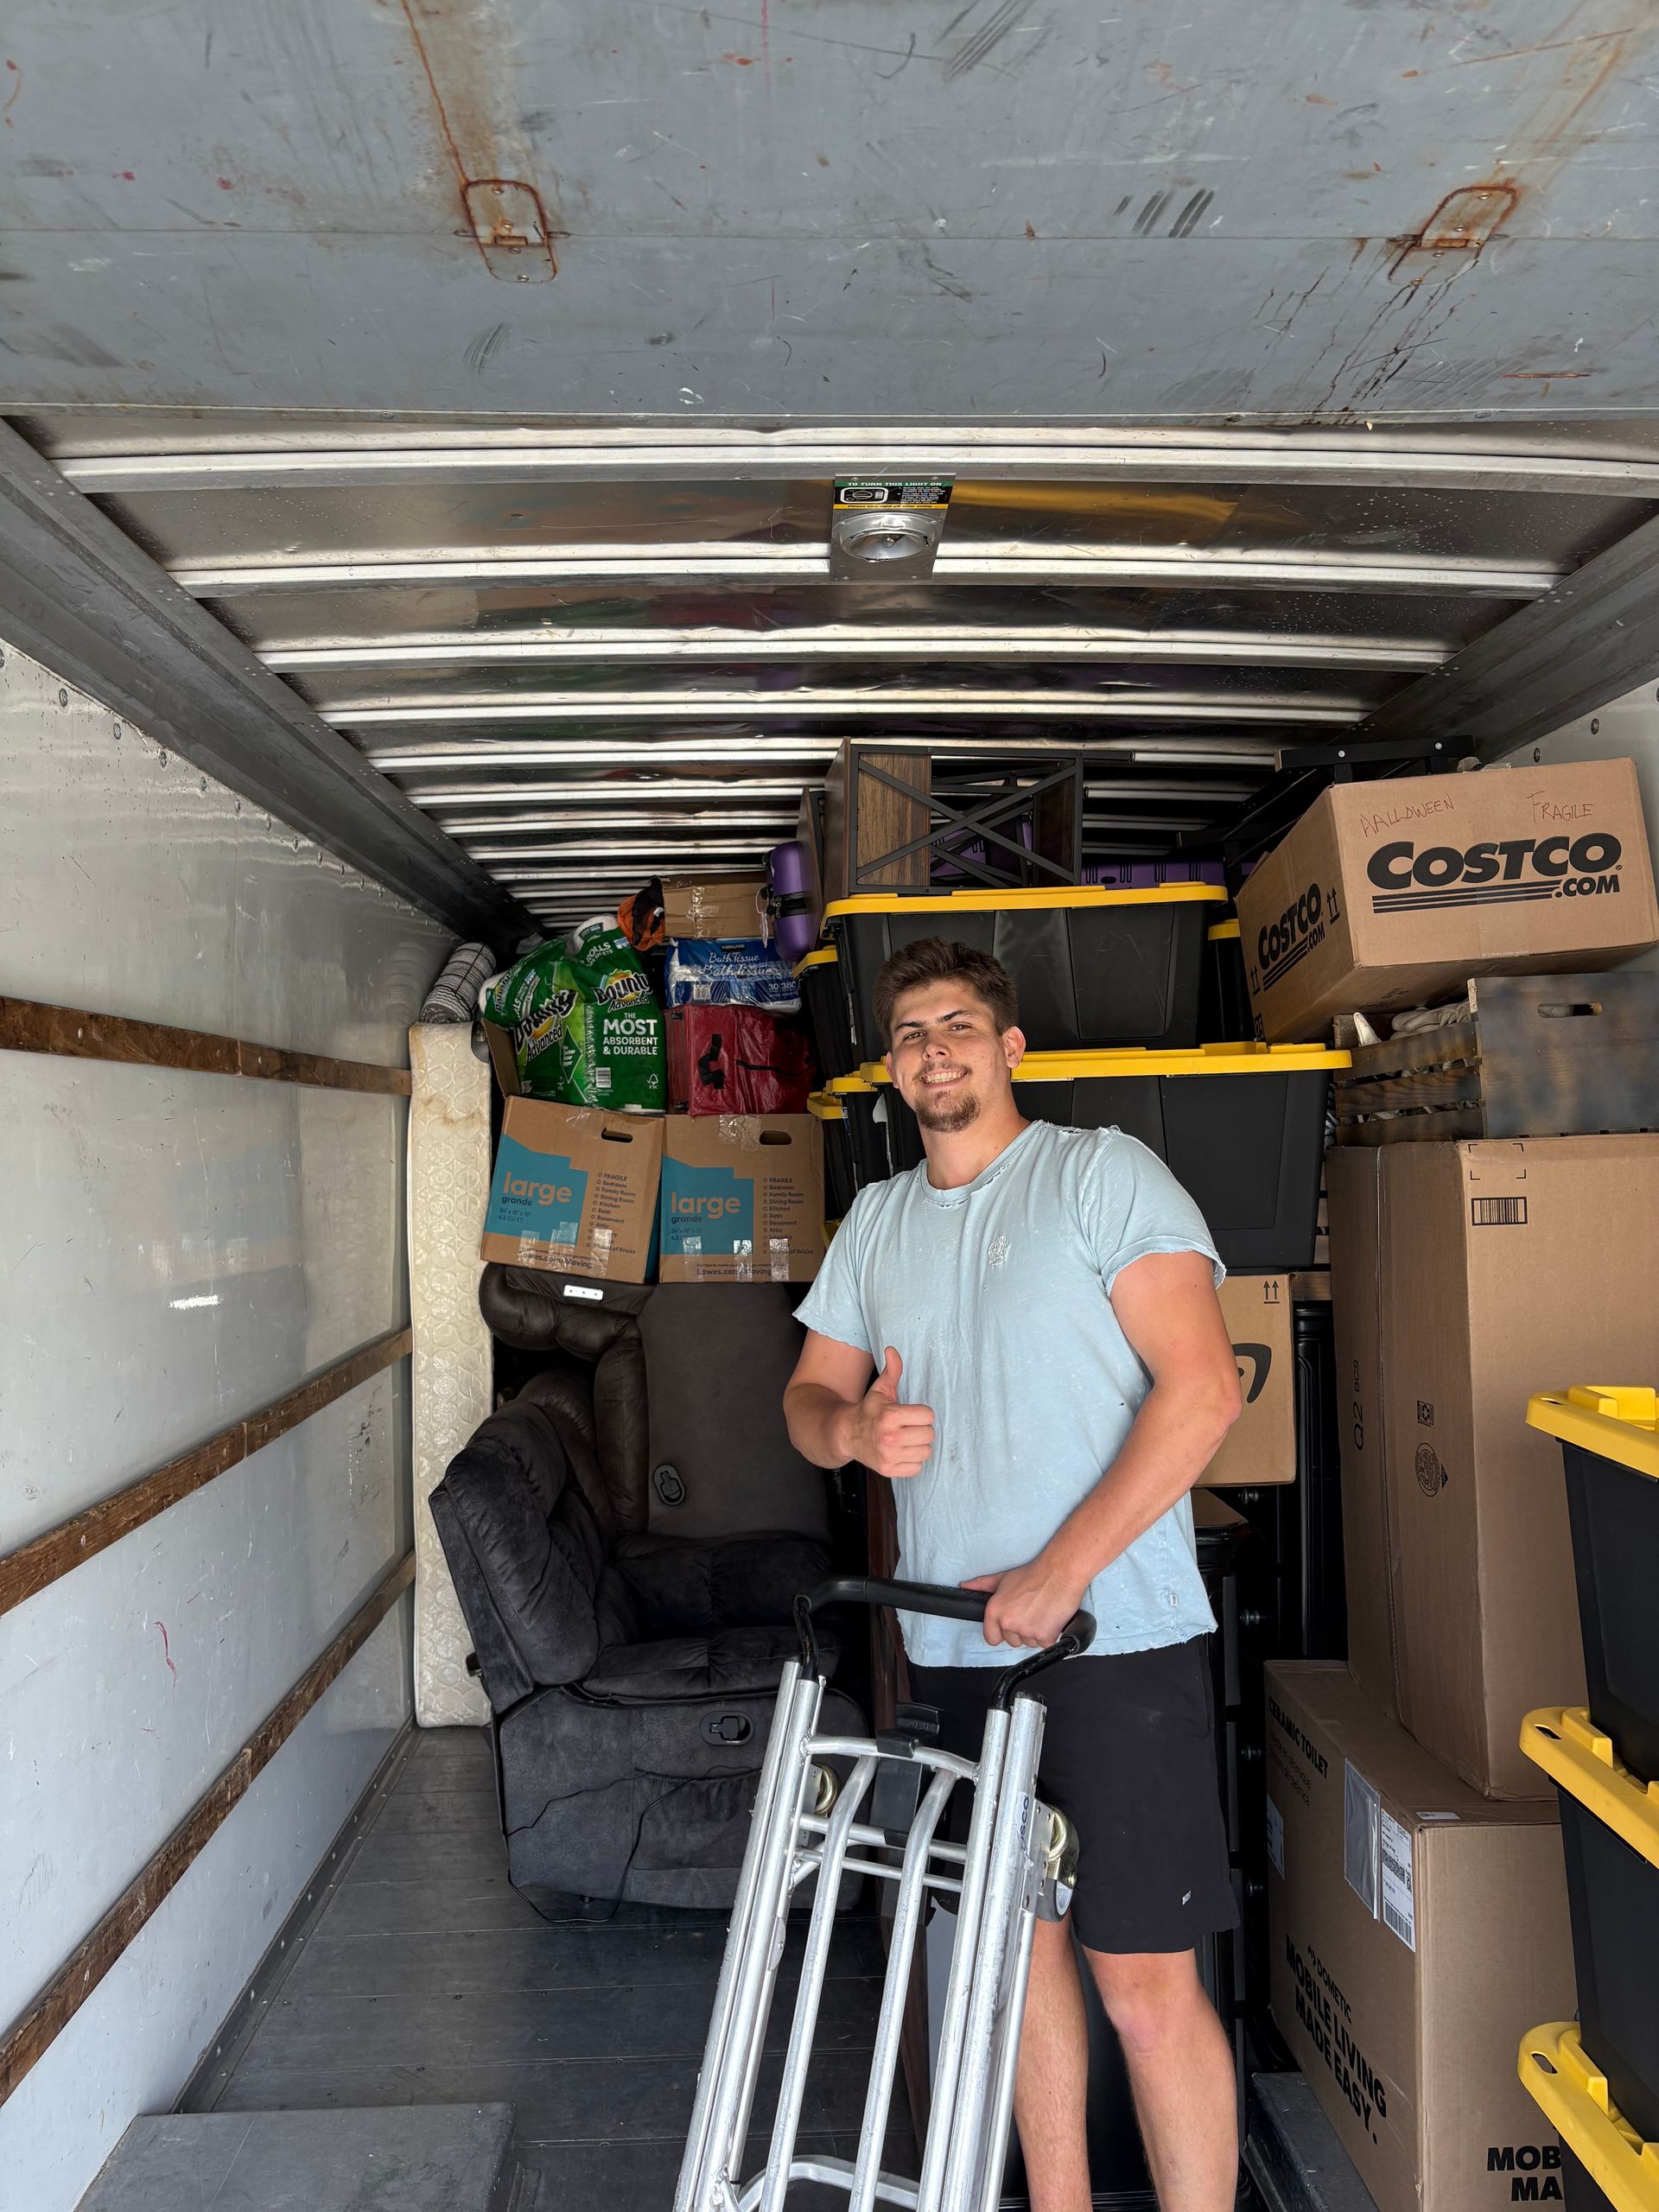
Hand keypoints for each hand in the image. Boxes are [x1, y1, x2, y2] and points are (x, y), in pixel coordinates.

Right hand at [843, 1347, 934, 1479]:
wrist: (846, 1435)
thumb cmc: (868, 1411)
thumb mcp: (880, 1390)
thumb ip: (892, 1370)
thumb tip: (892, 1350)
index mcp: (889, 1416)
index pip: (928, 1416)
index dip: (921, 1413)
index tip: (910, 1414)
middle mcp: (890, 1437)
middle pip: (929, 1434)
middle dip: (921, 1429)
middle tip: (908, 1427)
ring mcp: (889, 1456)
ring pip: (926, 1452)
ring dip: (919, 1445)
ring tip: (907, 1439)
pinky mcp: (889, 1470)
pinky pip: (917, 1468)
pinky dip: (912, 1461)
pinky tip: (902, 1452)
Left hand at [961, 1555, 1088, 1650]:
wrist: (1059, 1573)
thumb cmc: (1033, 1574)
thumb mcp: (1003, 1578)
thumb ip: (982, 1585)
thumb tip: (966, 1586)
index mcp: (995, 1611)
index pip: (991, 1638)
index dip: (1001, 1632)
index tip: (1009, 1625)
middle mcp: (1008, 1623)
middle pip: (1012, 1641)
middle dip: (1021, 1631)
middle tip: (1030, 1612)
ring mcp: (1027, 1631)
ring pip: (1029, 1643)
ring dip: (1035, 1632)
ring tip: (1040, 1612)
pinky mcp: (1045, 1636)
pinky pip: (1045, 1645)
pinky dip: (1049, 1635)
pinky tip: (1050, 1618)